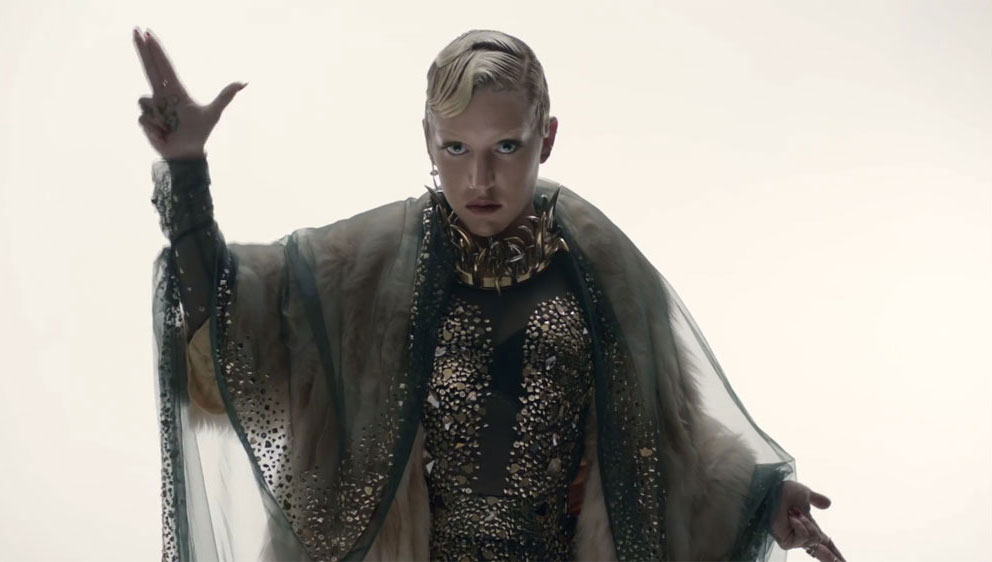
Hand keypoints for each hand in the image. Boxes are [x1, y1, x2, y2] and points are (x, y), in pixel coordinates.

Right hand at [132, 27, 245, 158]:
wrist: (187, 154)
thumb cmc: (200, 133)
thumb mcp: (213, 113)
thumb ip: (225, 96)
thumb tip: (244, 81)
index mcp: (176, 91)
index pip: (164, 66)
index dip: (157, 50)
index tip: (148, 33)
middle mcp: (163, 96)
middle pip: (149, 67)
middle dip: (142, 49)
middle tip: (135, 29)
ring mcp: (153, 108)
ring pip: (145, 100)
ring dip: (159, 118)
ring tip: (170, 128)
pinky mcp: (146, 121)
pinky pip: (144, 119)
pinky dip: (155, 130)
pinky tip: (163, 136)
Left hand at [771, 480, 846, 561]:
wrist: (770, 491)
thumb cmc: (783, 491)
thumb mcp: (804, 494)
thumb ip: (816, 500)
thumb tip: (828, 504)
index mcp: (808, 526)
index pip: (826, 543)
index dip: (836, 553)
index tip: (844, 561)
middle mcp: (802, 535)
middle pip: (823, 552)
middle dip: (832, 556)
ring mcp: (794, 540)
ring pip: (814, 539)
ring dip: (807, 524)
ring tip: (794, 512)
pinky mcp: (786, 542)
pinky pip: (803, 537)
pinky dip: (800, 525)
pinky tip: (791, 517)